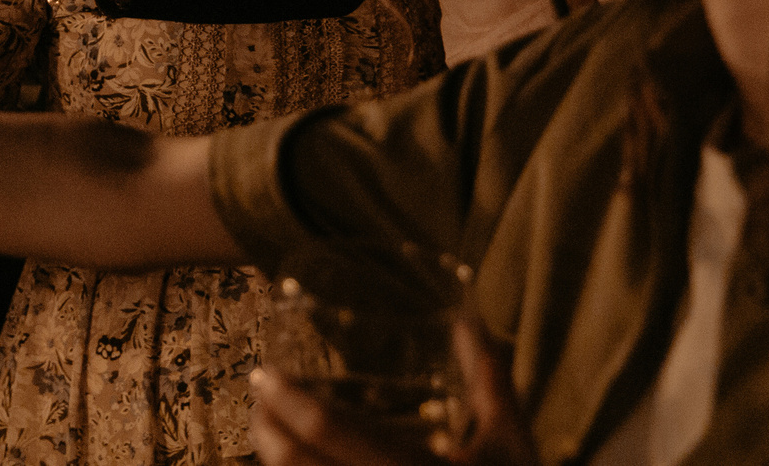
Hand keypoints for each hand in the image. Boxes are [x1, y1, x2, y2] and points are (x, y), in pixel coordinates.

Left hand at [248, 317, 535, 465]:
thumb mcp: (510, 437)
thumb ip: (490, 378)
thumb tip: (469, 317)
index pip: (333, 432)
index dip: (290, 401)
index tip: (264, 374)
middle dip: (267, 431)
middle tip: (258, 398)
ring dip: (276, 459)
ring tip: (268, 430)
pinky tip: (291, 462)